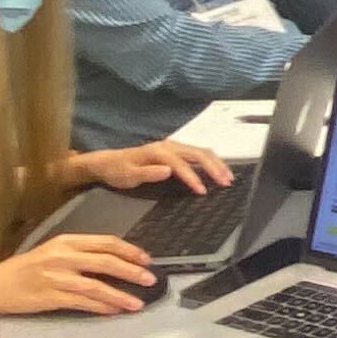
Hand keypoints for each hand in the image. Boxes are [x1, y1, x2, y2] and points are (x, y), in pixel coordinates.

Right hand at [0, 230, 159, 319]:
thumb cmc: (23, 269)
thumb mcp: (51, 252)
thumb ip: (78, 253)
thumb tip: (111, 261)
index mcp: (65, 241)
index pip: (105, 242)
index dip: (129, 251)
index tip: (146, 259)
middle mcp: (62, 256)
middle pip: (106, 262)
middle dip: (132, 271)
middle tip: (150, 279)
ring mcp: (56, 277)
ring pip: (97, 285)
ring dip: (120, 295)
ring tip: (138, 302)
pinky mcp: (50, 297)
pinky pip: (82, 303)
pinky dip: (101, 307)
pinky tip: (114, 311)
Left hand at [78, 140, 232, 194]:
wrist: (108, 162)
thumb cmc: (118, 171)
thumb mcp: (129, 175)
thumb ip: (148, 173)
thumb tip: (169, 170)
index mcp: (158, 152)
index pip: (181, 164)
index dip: (193, 177)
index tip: (203, 191)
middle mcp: (168, 146)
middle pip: (197, 153)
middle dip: (214, 167)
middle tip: (226, 183)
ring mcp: (172, 147)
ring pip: (200, 151)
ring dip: (216, 163)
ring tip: (228, 178)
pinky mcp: (174, 151)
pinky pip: (197, 154)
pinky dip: (210, 161)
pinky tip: (218, 170)